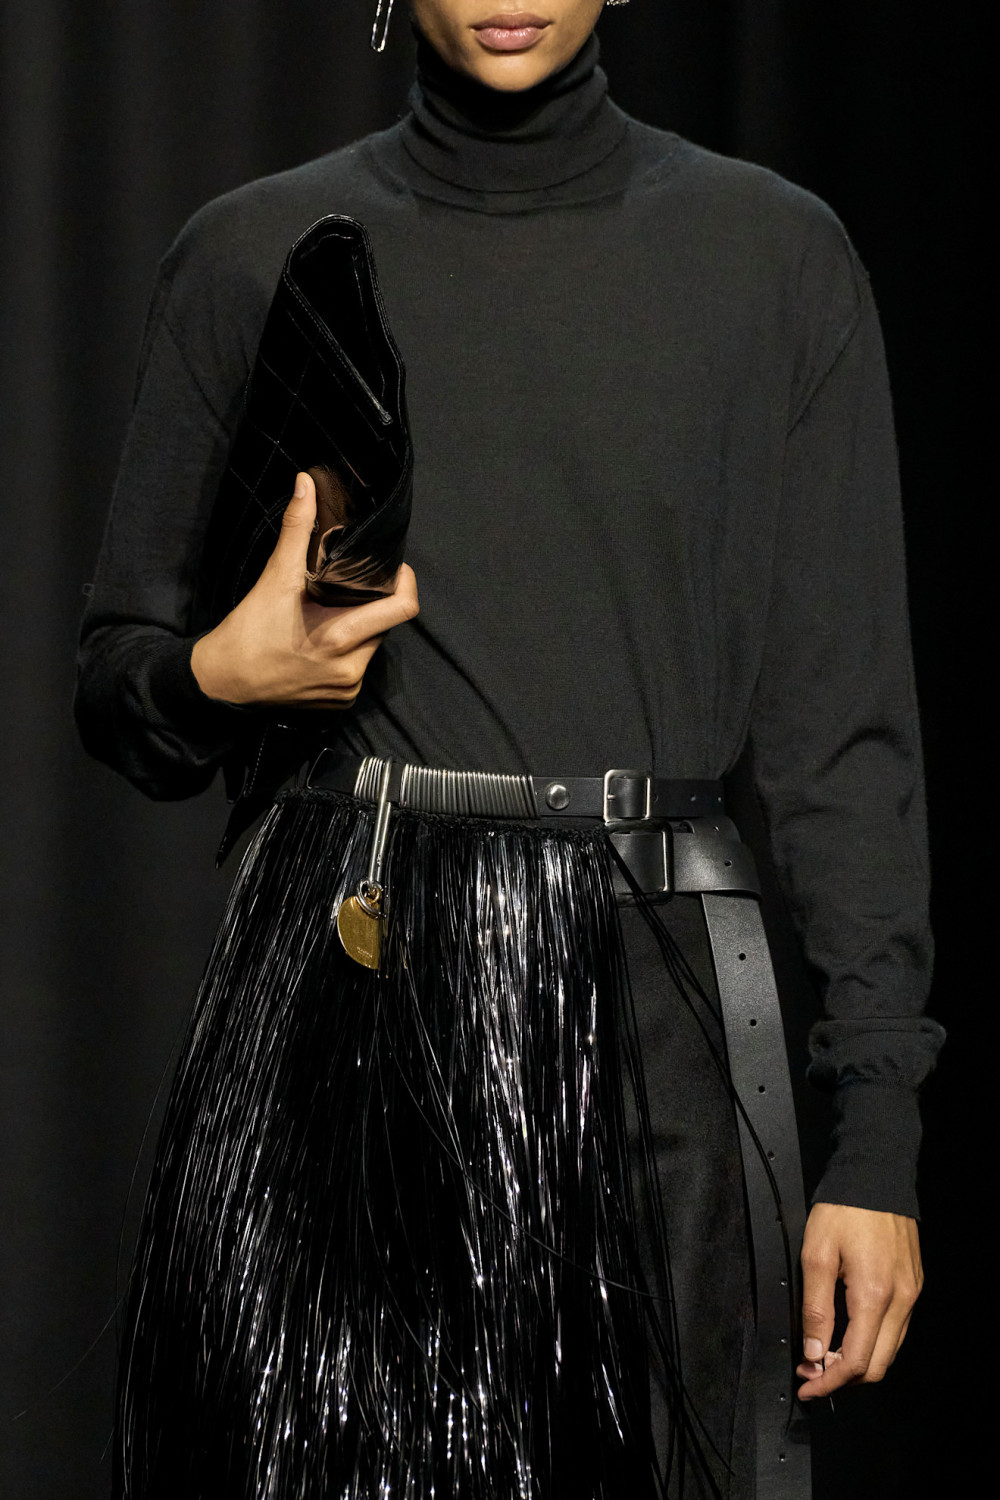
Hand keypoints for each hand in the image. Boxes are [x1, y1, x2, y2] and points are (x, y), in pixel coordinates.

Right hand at [191, 472, 418, 707]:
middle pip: (385, 625)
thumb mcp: (275, 578)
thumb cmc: (247, 632)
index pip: (403, 609)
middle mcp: (351, 669)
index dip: (404, 583)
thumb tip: (305, 484)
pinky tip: (320, 644)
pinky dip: (347, 654)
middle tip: (345, 590)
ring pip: (372, 647)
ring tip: (328, 616)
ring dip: (359, 629)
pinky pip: (358, 669)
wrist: (222, 683)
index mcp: (340, 638)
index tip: (392, 569)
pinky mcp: (340, 703)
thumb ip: (296, 529)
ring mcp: (347, 690)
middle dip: (371, 605)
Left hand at [796, 1202, 921, 1399]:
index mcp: (874, 1296)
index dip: (829, 1381)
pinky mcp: (913, 1285)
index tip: (808, 1385)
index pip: (857, 1361)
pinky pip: (896, 1328)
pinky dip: (873, 1340)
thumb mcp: (816, 1255)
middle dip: (844, 1378)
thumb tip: (814, 1352)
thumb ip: (815, 1309)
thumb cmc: (844, 1210)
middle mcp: (900, 1301)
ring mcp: (911, 1294)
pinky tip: (849, 1333)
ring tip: (825, 1355)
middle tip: (813, 1372)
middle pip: (878, 1365)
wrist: (875, 1175)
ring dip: (859, 1361)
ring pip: (890, 1349)